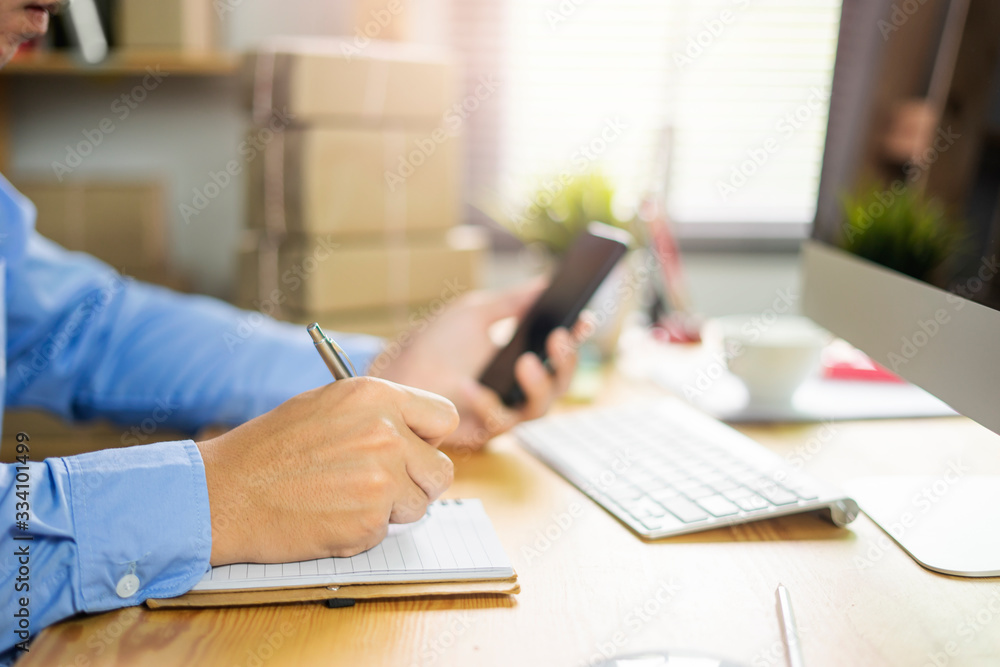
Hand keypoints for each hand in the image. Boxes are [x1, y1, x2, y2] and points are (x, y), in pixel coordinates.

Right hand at [196, 377, 457, 564]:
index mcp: (376, 396)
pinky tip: (329, 515)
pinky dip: (364, 530)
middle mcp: (387, 432)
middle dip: (416, 481)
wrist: (223, 493)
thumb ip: (377, 414)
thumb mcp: (326, 406)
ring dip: (392, 509)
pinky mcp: (370, 518)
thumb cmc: (268, 450)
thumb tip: (416, 433)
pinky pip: (388, 529)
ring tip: (344, 498)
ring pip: (420, 503)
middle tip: (380, 485)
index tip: (414, 450)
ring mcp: (382, 477)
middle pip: (440, 468)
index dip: (429, 438)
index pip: (444, 417)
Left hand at [371, 282, 586, 451]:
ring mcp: (505, 411)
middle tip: (558, 338)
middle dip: (566, 361)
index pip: (559, 349)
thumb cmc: (434, 345)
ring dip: (538, 384)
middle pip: (560, 382)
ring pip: (540, 408)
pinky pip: (499, 423)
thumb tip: (546, 282)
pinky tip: (471, 386)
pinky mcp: (484, 432)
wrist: (396, 376)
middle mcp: (519, 387)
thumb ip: (512, 301)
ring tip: (525, 362)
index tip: (583, 319)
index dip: (576, 337)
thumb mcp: (475, 313)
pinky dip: (488, 404)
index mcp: (522, 356)